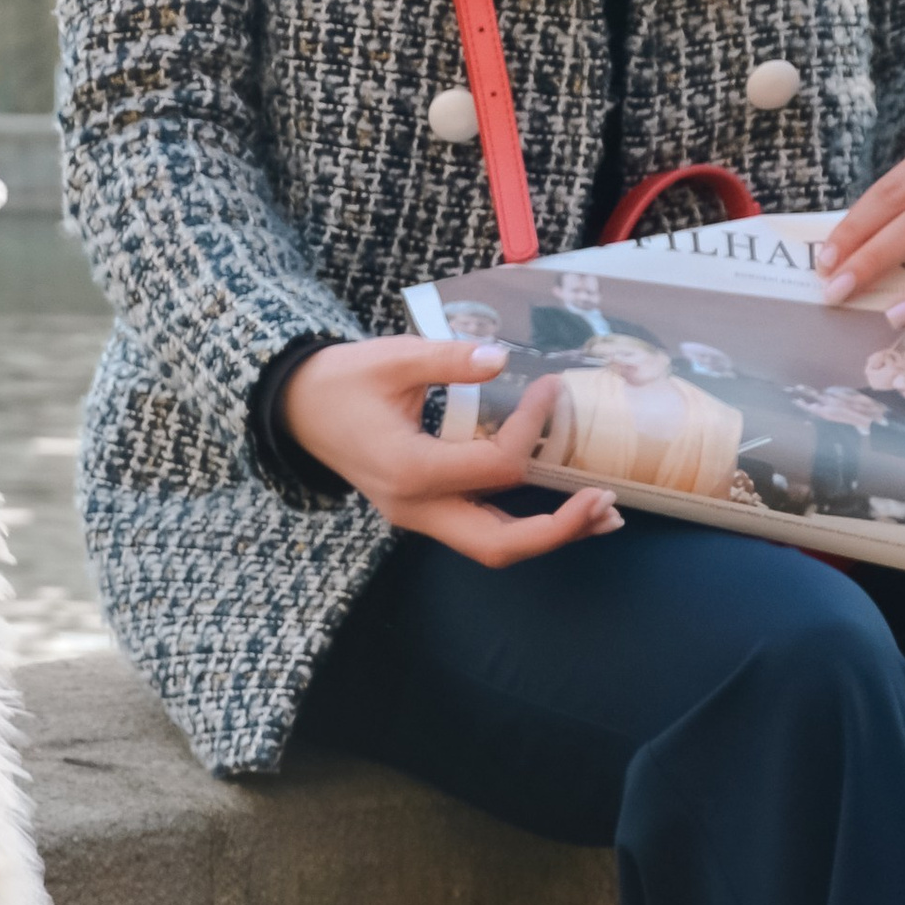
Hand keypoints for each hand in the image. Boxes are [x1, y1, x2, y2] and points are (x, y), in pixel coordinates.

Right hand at [281, 335, 623, 568]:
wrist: (296, 408)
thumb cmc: (341, 380)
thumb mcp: (392, 358)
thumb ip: (448, 359)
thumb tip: (503, 359)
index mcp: (410, 471)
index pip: (497, 467)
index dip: (534, 429)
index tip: (550, 388)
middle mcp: (416, 508)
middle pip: (500, 545)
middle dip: (559, 528)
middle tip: (607, 501)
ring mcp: (420, 517)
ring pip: (494, 547)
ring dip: (551, 535)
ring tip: (602, 515)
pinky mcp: (426, 511)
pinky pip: (483, 530)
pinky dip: (526, 524)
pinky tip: (562, 506)